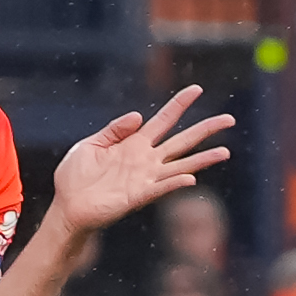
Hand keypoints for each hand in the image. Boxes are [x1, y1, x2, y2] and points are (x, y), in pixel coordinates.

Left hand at [49, 86, 235, 235]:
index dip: (179, 105)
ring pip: (180, 166)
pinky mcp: (136, 197)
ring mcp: (144, 179)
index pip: (163, 120)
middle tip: (229, 119)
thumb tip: (139, 115)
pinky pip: (159, 189)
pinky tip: (190, 178)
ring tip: (225, 152)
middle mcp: (145, 161)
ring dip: (202, 159)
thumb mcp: (91, 145)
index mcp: (134, 144)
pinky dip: (174, 184)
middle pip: (182, 141)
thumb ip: (114, 130)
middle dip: (205, 129)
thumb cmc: (75, 177)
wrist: (66, 206)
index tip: (196, 89)